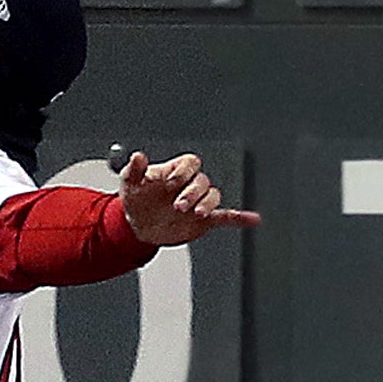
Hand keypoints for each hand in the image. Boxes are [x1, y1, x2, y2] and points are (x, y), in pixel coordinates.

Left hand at [116, 150, 259, 247]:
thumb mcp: (130, 183)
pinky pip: (226, 216)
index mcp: (176, 171)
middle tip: (178, 206)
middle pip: (202, 181)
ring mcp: (199, 201)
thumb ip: (135, 169)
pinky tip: (252, 220)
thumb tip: (137, 156)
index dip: (182, 172)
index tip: (170, 183)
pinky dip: (240, 218)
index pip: (189, 164)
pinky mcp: (205, 220)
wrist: (139, 226)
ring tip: (196, 214)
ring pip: (213, 196)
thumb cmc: (137, 199)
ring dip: (206, 204)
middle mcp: (190, 184)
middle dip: (192, 193)